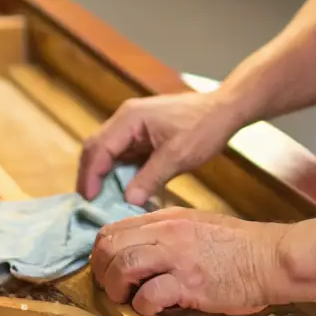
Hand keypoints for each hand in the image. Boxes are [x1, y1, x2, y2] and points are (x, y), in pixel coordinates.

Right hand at [77, 91, 242, 205]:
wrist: (226, 110)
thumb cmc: (203, 128)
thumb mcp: (177, 156)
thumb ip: (150, 178)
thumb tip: (127, 201)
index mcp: (130, 119)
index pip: (98, 148)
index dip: (90, 176)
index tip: (89, 201)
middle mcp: (126, 120)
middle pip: (97, 149)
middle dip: (91, 176)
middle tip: (90, 205)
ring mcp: (134, 127)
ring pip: (109, 153)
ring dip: (105, 176)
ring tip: (103, 202)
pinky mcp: (144, 136)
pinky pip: (124, 155)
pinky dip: (121, 173)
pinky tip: (123, 192)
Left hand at [90, 208, 288, 315]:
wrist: (270, 258)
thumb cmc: (239, 247)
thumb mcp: (197, 226)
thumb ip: (167, 233)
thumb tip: (139, 249)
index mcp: (167, 218)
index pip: (114, 229)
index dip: (101, 254)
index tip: (106, 271)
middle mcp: (168, 232)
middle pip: (110, 245)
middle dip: (101, 271)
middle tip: (112, 289)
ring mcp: (178, 256)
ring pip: (123, 265)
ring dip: (117, 288)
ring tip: (128, 300)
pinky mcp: (190, 283)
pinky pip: (149, 294)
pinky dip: (143, 306)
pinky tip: (152, 309)